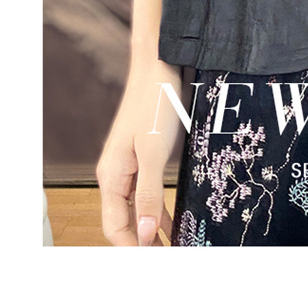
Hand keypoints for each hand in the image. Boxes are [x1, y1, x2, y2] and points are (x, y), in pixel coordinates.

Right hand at [96, 58, 183, 245]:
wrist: (159, 66)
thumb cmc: (154, 103)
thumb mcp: (153, 152)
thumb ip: (149, 194)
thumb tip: (146, 236)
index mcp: (112, 176)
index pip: (115, 227)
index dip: (132, 249)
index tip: (153, 264)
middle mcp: (116, 174)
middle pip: (124, 221)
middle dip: (143, 244)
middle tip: (168, 259)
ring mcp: (129, 165)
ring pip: (137, 208)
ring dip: (152, 229)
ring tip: (173, 248)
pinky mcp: (143, 156)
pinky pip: (147, 193)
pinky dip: (159, 210)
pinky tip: (174, 222)